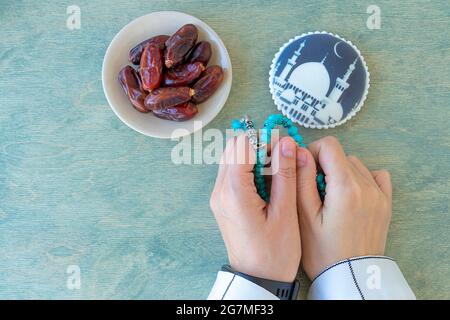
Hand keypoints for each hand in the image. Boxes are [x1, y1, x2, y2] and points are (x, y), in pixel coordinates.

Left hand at [210, 134, 300, 281]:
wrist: (257, 279)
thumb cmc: (274, 253)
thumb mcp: (286, 213)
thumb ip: (285, 175)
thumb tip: (286, 143)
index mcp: (234, 193)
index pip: (241, 145)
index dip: (264, 141)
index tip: (283, 149)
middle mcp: (220, 191)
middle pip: (233, 148)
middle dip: (258, 146)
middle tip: (282, 159)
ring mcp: (218, 197)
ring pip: (231, 158)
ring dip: (253, 157)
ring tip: (277, 173)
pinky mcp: (222, 202)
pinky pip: (231, 173)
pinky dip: (248, 169)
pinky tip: (267, 183)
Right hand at [296, 136, 391, 278]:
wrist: (351, 278)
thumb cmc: (323, 251)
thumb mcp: (305, 216)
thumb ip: (301, 180)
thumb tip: (299, 151)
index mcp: (346, 187)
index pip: (330, 145)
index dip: (312, 152)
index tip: (304, 170)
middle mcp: (367, 186)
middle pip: (341, 155)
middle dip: (324, 165)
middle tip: (314, 189)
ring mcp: (379, 194)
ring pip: (356, 165)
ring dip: (340, 173)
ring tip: (330, 197)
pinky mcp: (385, 204)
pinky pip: (376, 176)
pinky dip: (362, 178)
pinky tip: (351, 194)